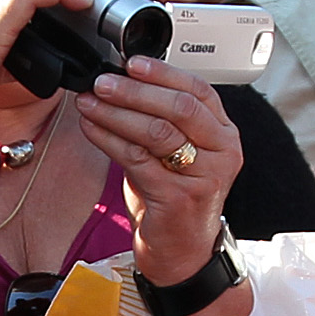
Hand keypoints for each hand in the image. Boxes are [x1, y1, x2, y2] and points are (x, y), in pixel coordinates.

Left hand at [76, 55, 240, 293]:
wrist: (181, 253)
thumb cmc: (174, 199)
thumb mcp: (177, 154)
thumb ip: (162, 120)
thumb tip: (121, 83)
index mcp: (224, 135)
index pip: (199, 90)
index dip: (163, 73)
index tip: (131, 62)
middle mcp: (222, 153)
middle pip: (179, 107)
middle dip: (136, 90)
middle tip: (103, 81)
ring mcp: (205, 177)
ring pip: (158, 131)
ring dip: (117, 112)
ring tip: (90, 102)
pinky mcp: (179, 198)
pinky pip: (138, 159)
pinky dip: (109, 140)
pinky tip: (91, 128)